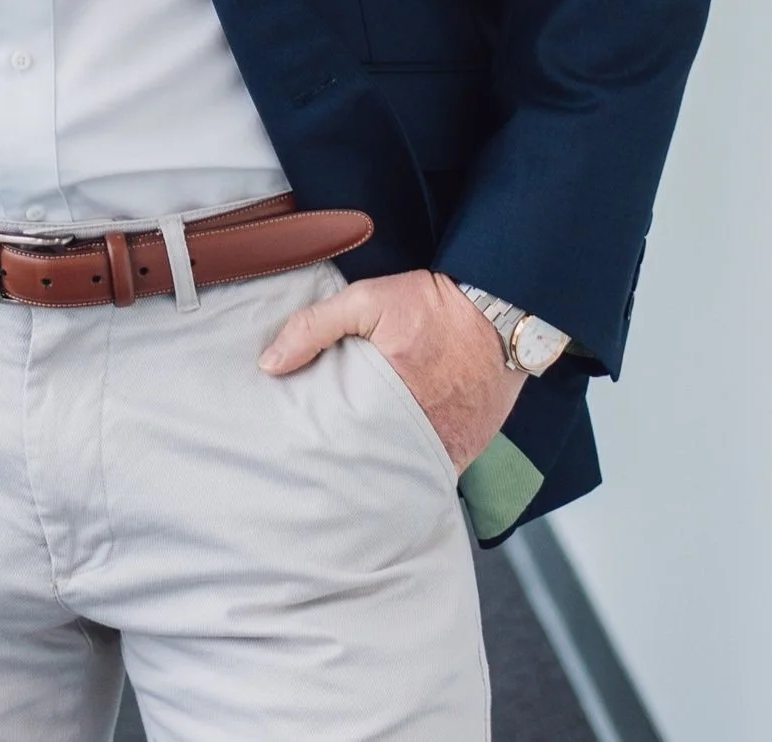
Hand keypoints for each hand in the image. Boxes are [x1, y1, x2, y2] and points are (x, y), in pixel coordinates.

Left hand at [258, 269, 522, 471]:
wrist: (502, 311)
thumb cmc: (434, 306)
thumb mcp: (366, 301)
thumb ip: (314, 327)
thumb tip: (269, 364)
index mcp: (392, 403)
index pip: (345, 445)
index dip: (323, 452)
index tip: (302, 453)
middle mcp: (424, 436)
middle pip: (374, 467)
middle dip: (349, 469)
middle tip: (321, 469)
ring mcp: (450, 447)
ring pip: (404, 471)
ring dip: (382, 469)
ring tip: (353, 468)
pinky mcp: (468, 449)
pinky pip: (433, 469)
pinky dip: (414, 467)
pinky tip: (392, 461)